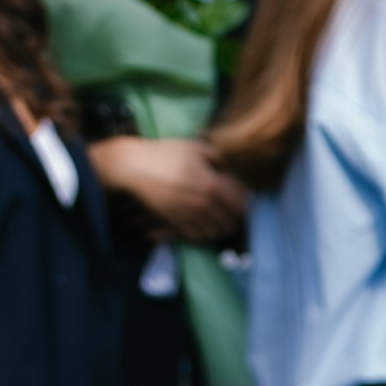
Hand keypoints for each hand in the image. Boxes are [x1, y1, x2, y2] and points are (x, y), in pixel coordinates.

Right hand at [88, 133, 246, 244]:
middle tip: (236, 215)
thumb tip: (231, 166)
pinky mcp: (177, 223)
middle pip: (230, 222)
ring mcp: (190, 216)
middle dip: (236, 220)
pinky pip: (198, 237)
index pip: (240, 203)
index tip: (248, 203)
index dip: (247, 205)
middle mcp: (204, 204)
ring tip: (222, 221)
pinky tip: (206, 228)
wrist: (137, 167)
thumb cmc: (166, 153)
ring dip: (221, 229)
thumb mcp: (195, 147)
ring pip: (215, 233)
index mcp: (212, 184)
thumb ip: (217, 157)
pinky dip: (205, 235)